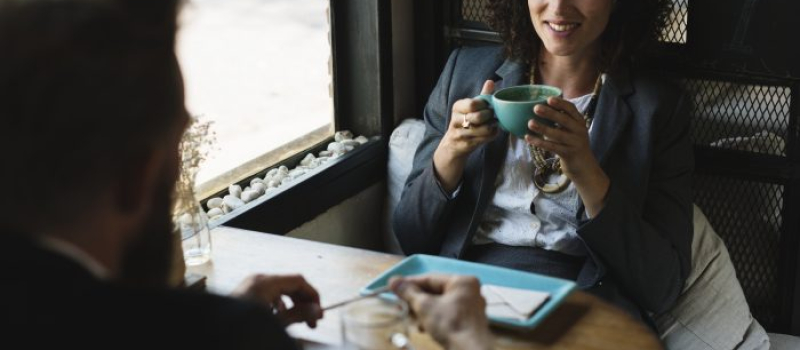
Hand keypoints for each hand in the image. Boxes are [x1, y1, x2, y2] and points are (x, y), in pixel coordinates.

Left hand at [232, 274, 322, 327]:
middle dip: (303, 302)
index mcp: (266, 282)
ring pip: (280, 291)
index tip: (319, 312)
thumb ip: (299, 315)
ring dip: (292, 305)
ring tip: (299, 323)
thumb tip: (317, 311)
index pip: (298, 281)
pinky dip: (279, 306)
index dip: (312, 296)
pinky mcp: (245, 294)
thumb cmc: (243, 329)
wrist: (215, 337)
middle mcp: (258, 280)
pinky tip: (281, 321)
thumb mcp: (276, 323)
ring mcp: (250, 286)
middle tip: (312, 321)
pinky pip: (268, 295)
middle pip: (290, 285)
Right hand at [390, 274, 491, 349]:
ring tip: (409, 319)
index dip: (409, 283)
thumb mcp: (424, 306)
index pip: (430, 278)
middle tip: (399, 305)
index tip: (394, 287)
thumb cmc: (448, 324)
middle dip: (415, 301)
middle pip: (435, 291)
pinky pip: (446, 313)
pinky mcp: (468, 321)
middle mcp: (469, 291)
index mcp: (462, 281)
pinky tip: (422, 327)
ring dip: (422, 311)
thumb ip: (408, 292)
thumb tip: (393, 280)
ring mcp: (470, 306)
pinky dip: (433, 318)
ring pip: (439, 304)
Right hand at [433, 80, 498, 191]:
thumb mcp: (471, 108)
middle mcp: (455, 120)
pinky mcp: (465, 145)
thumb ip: (482, 96)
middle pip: (478, 117)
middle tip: (492, 116)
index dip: (484, 105)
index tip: (488, 106)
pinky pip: (484, 139)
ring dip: (492, 127)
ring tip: (493, 124)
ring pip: (483, 129)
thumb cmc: (466, 122)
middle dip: (489, 116)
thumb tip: (490, 81)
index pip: (473, 104)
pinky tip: (492, 133)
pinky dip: (491, 136)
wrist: (453, 145)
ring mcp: (459, 133)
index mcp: (457, 107)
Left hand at [527, 97, 609, 216]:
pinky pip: (552, 147)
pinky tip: (528, 138)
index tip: (549, 99)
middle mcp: (579, 131)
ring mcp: (574, 143)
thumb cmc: (572, 144)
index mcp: (580, 122)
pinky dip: (539, 142)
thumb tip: (540, 108)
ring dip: (542, 128)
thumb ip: (562, 120)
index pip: (572, 109)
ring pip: (557, 134)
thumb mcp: (572, 130)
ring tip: (530, 123)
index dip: (561, 103)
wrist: (584, 167)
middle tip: (535, 108)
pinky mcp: (568, 154)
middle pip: (564, 120)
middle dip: (550, 113)